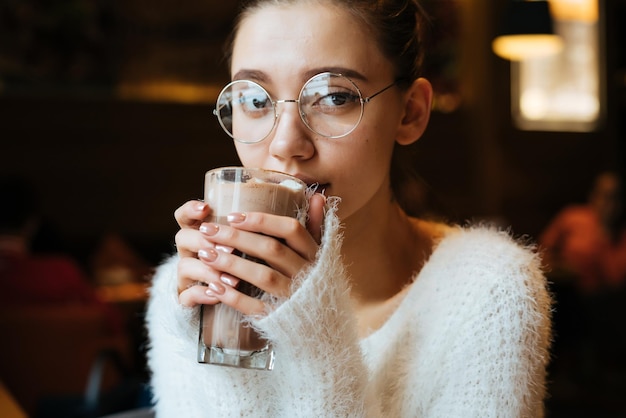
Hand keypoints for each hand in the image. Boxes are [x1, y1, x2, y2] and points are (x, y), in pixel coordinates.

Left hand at [175, 194, 325, 314]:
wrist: (323, 329)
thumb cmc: (315, 283)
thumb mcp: (322, 255)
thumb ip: (316, 226)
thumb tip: (316, 196)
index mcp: (315, 254)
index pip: (292, 229)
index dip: (262, 221)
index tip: (233, 216)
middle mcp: (307, 274)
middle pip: (271, 249)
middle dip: (236, 238)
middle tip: (207, 230)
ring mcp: (295, 297)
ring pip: (263, 276)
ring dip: (231, 264)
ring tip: (205, 254)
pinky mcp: (282, 318)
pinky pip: (256, 307)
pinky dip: (234, 297)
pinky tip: (213, 287)